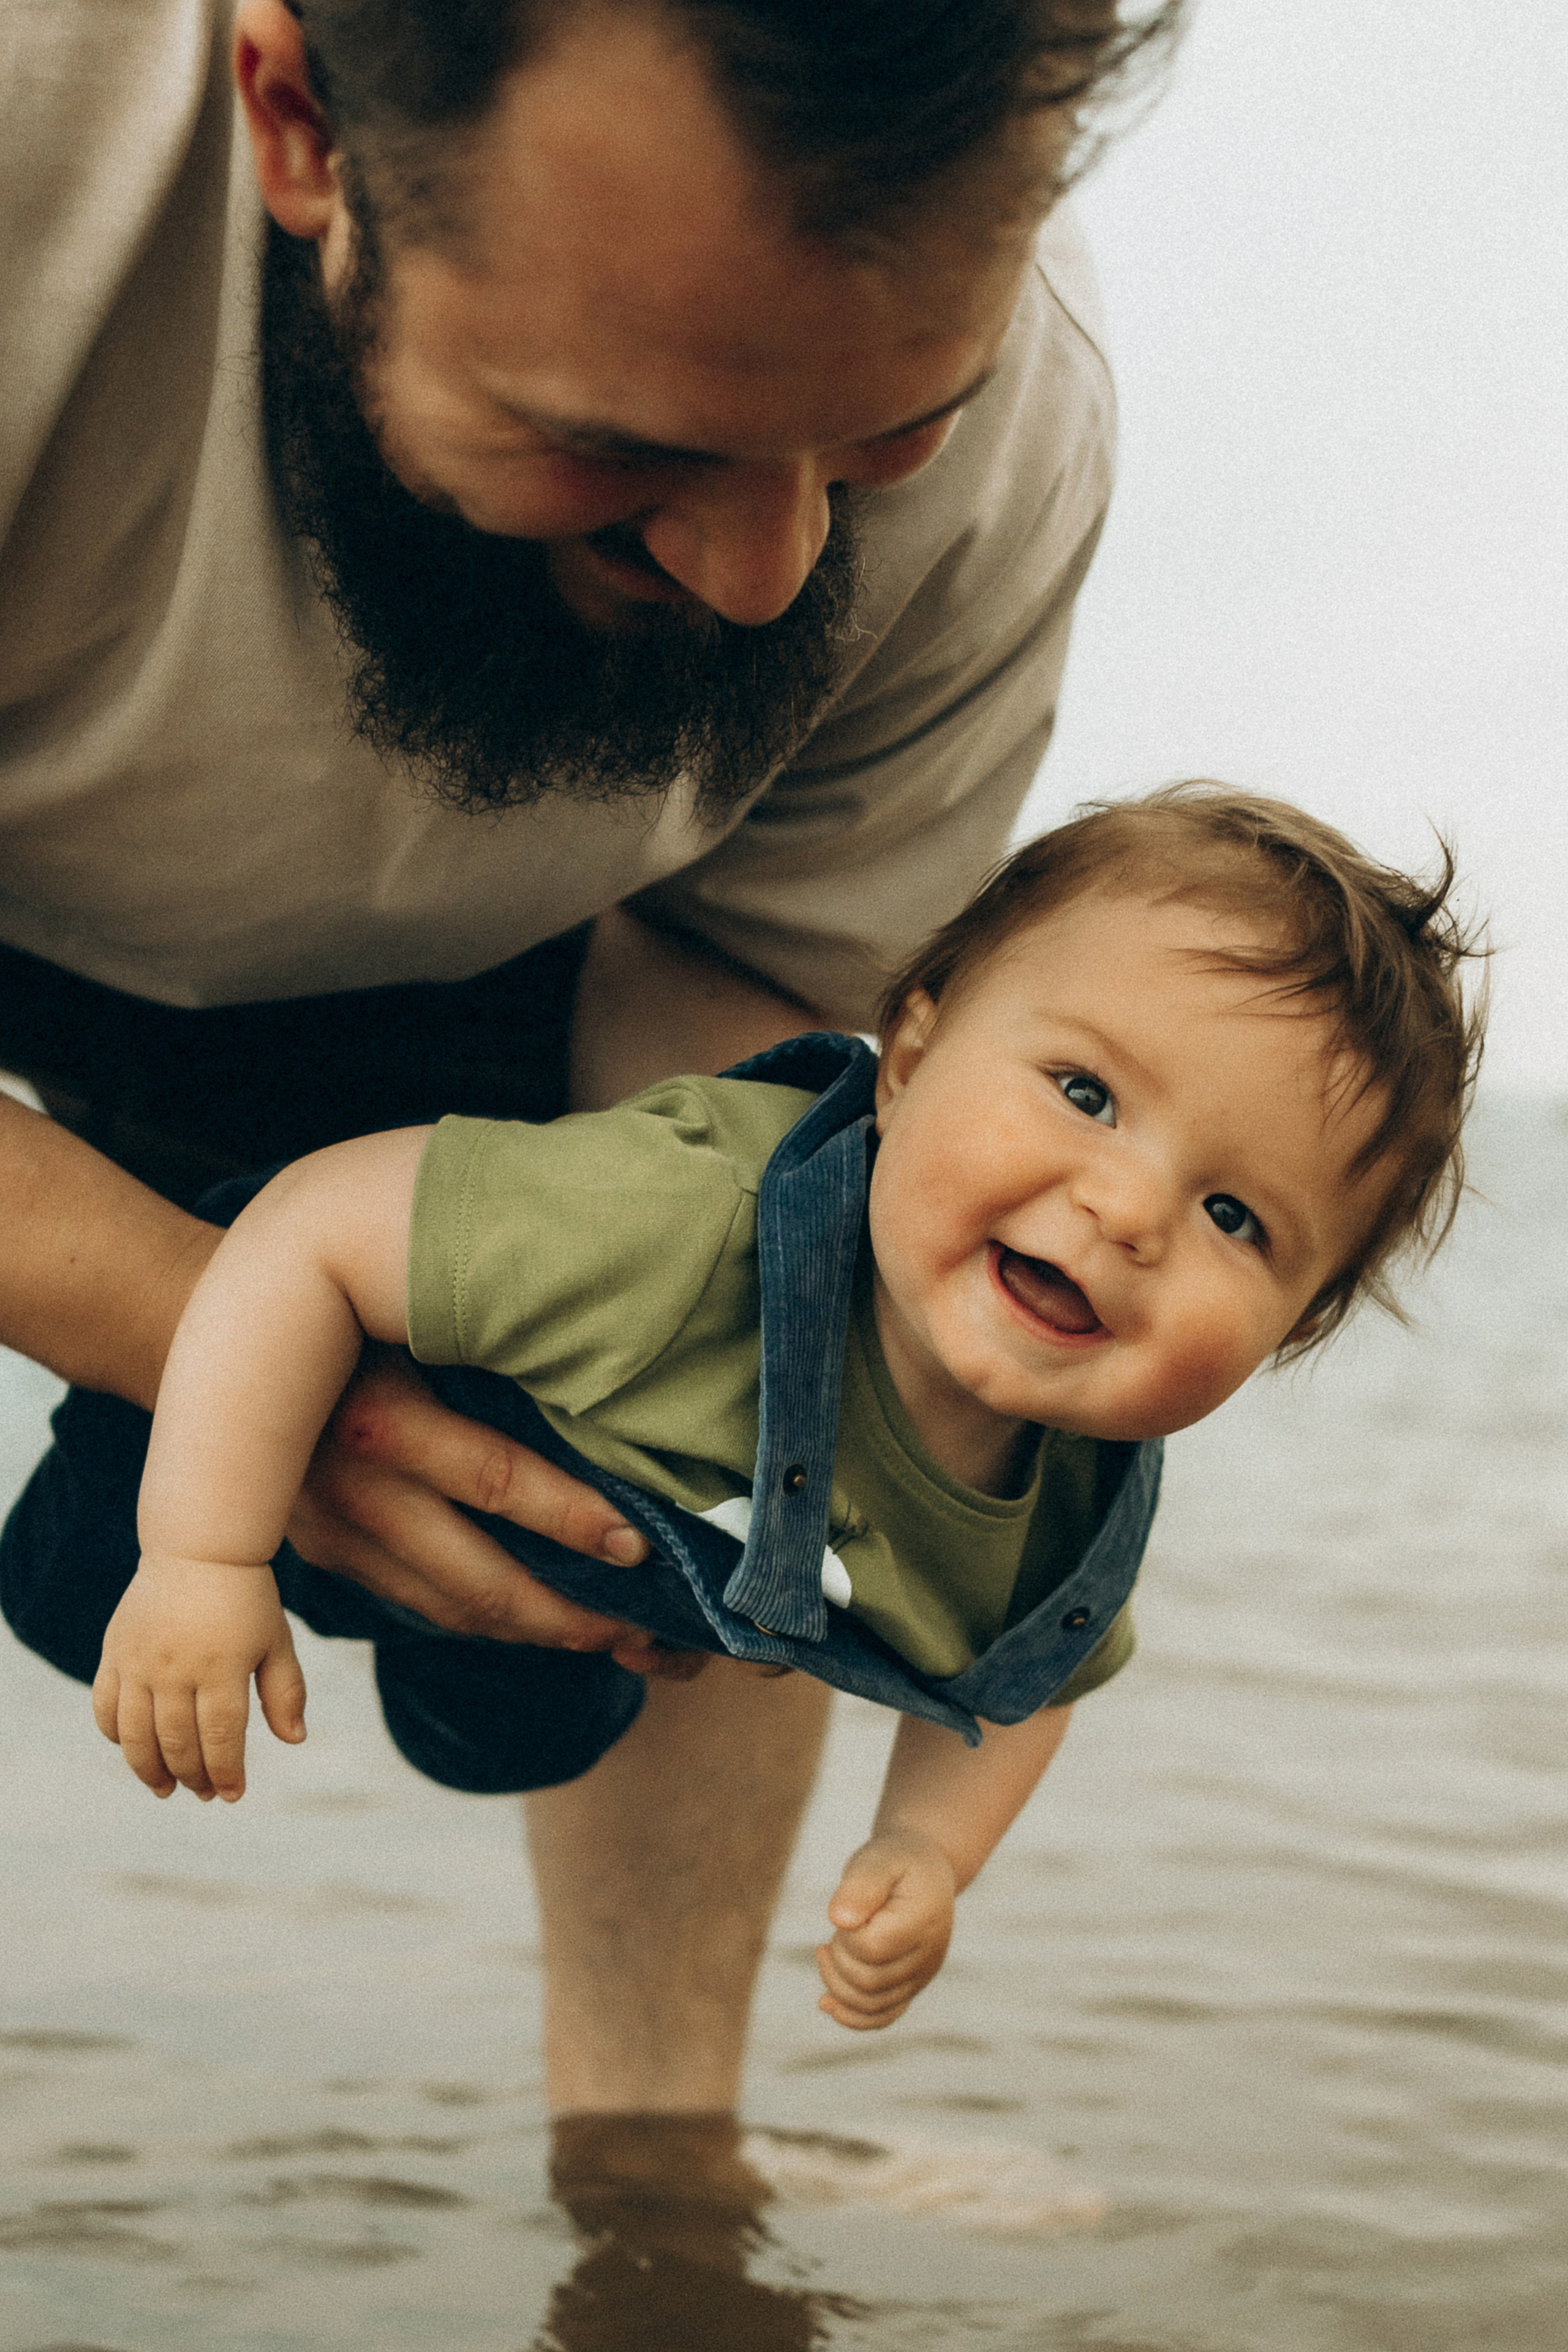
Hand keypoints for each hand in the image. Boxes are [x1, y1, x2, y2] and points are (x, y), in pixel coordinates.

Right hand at [93, 1554, 307, 1801]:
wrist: (199, 1549)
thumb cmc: (246, 1599)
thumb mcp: (277, 1640)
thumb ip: (286, 1691)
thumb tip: (294, 1740)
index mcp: (223, 1666)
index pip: (221, 1737)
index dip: (226, 1772)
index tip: (232, 1794)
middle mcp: (176, 1667)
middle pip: (178, 1742)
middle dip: (193, 1777)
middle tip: (204, 1793)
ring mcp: (139, 1661)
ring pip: (136, 1734)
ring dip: (150, 1769)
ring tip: (165, 1789)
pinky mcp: (115, 1652)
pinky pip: (105, 1707)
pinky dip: (116, 1735)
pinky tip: (134, 1749)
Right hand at [286, 1349, 703, 1679]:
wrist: (231, 1342)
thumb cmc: (352, 1313)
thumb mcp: (414, 1322)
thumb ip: (493, 1363)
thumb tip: (609, 1407)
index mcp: (381, 1421)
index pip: (498, 1484)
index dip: (574, 1520)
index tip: (642, 1547)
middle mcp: (352, 1492)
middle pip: (480, 1580)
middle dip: (571, 1616)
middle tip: (645, 1632)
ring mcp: (333, 1536)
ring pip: (452, 1610)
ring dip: (534, 1631)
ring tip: (609, 1636)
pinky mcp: (326, 1556)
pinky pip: (419, 1603)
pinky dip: (483, 1617)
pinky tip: (535, 1616)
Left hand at [817, 1827, 957, 2029]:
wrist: (923, 1868)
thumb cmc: (895, 1860)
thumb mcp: (878, 1858)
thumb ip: (861, 1885)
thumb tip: (839, 1920)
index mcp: (924, 1920)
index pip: (871, 1949)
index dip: (846, 1935)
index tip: (844, 1911)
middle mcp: (929, 1955)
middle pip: (868, 1982)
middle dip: (838, 1958)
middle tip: (836, 1929)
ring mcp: (921, 1975)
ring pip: (871, 2004)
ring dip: (837, 1984)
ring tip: (825, 1951)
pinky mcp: (910, 1987)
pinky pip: (882, 2017)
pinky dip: (852, 2016)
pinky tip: (826, 2003)